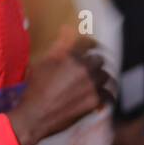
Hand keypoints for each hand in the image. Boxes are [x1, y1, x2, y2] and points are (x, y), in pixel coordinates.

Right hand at [11, 28, 114, 144]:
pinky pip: (108, 95)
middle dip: (94, 63)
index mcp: (72, 57)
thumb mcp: (43, 63)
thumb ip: (59, 45)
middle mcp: (85, 70)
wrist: (35, 116)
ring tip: (92, 83)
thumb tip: (67, 28)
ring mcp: (92, 86)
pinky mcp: (95, 101)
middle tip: (87, 69)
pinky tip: (100, 97)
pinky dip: (105, 95)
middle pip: (99, 61)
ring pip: (105, 76)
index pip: (89, 44)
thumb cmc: (35, 89)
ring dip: (100, 78)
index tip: (92, 47)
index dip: (91, 44)